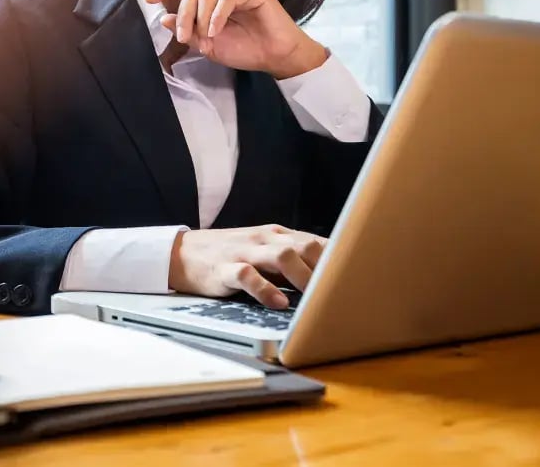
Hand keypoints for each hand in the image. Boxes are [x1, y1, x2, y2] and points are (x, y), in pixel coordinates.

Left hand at [145, 0, 327, 78]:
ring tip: (207, 37)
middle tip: (186, 37)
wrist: (276, 58)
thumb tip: (165, 19)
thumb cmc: (247, 51)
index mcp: (214, 2)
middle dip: (185, 14)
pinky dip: (218, 14)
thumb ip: (190, 32)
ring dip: (201, 18)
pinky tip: (216, 30)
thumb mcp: (210, 46)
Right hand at [168, 224, 327, 308]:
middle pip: (304, 245)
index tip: (356, 279)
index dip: (338, 259)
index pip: (315, 241)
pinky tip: (278, 304)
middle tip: (339, 292)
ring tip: (314, 298)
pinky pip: (248, 276)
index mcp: (278, 235)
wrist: (183, 253)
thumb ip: (292, 261)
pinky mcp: (225, 269)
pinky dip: (265, 290)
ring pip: (281, 256)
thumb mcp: (264, 251)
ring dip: (302, 277)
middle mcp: (265, 239)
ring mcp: (245, 251)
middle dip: (325, 268)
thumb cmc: (231, 255)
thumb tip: (327, 279)